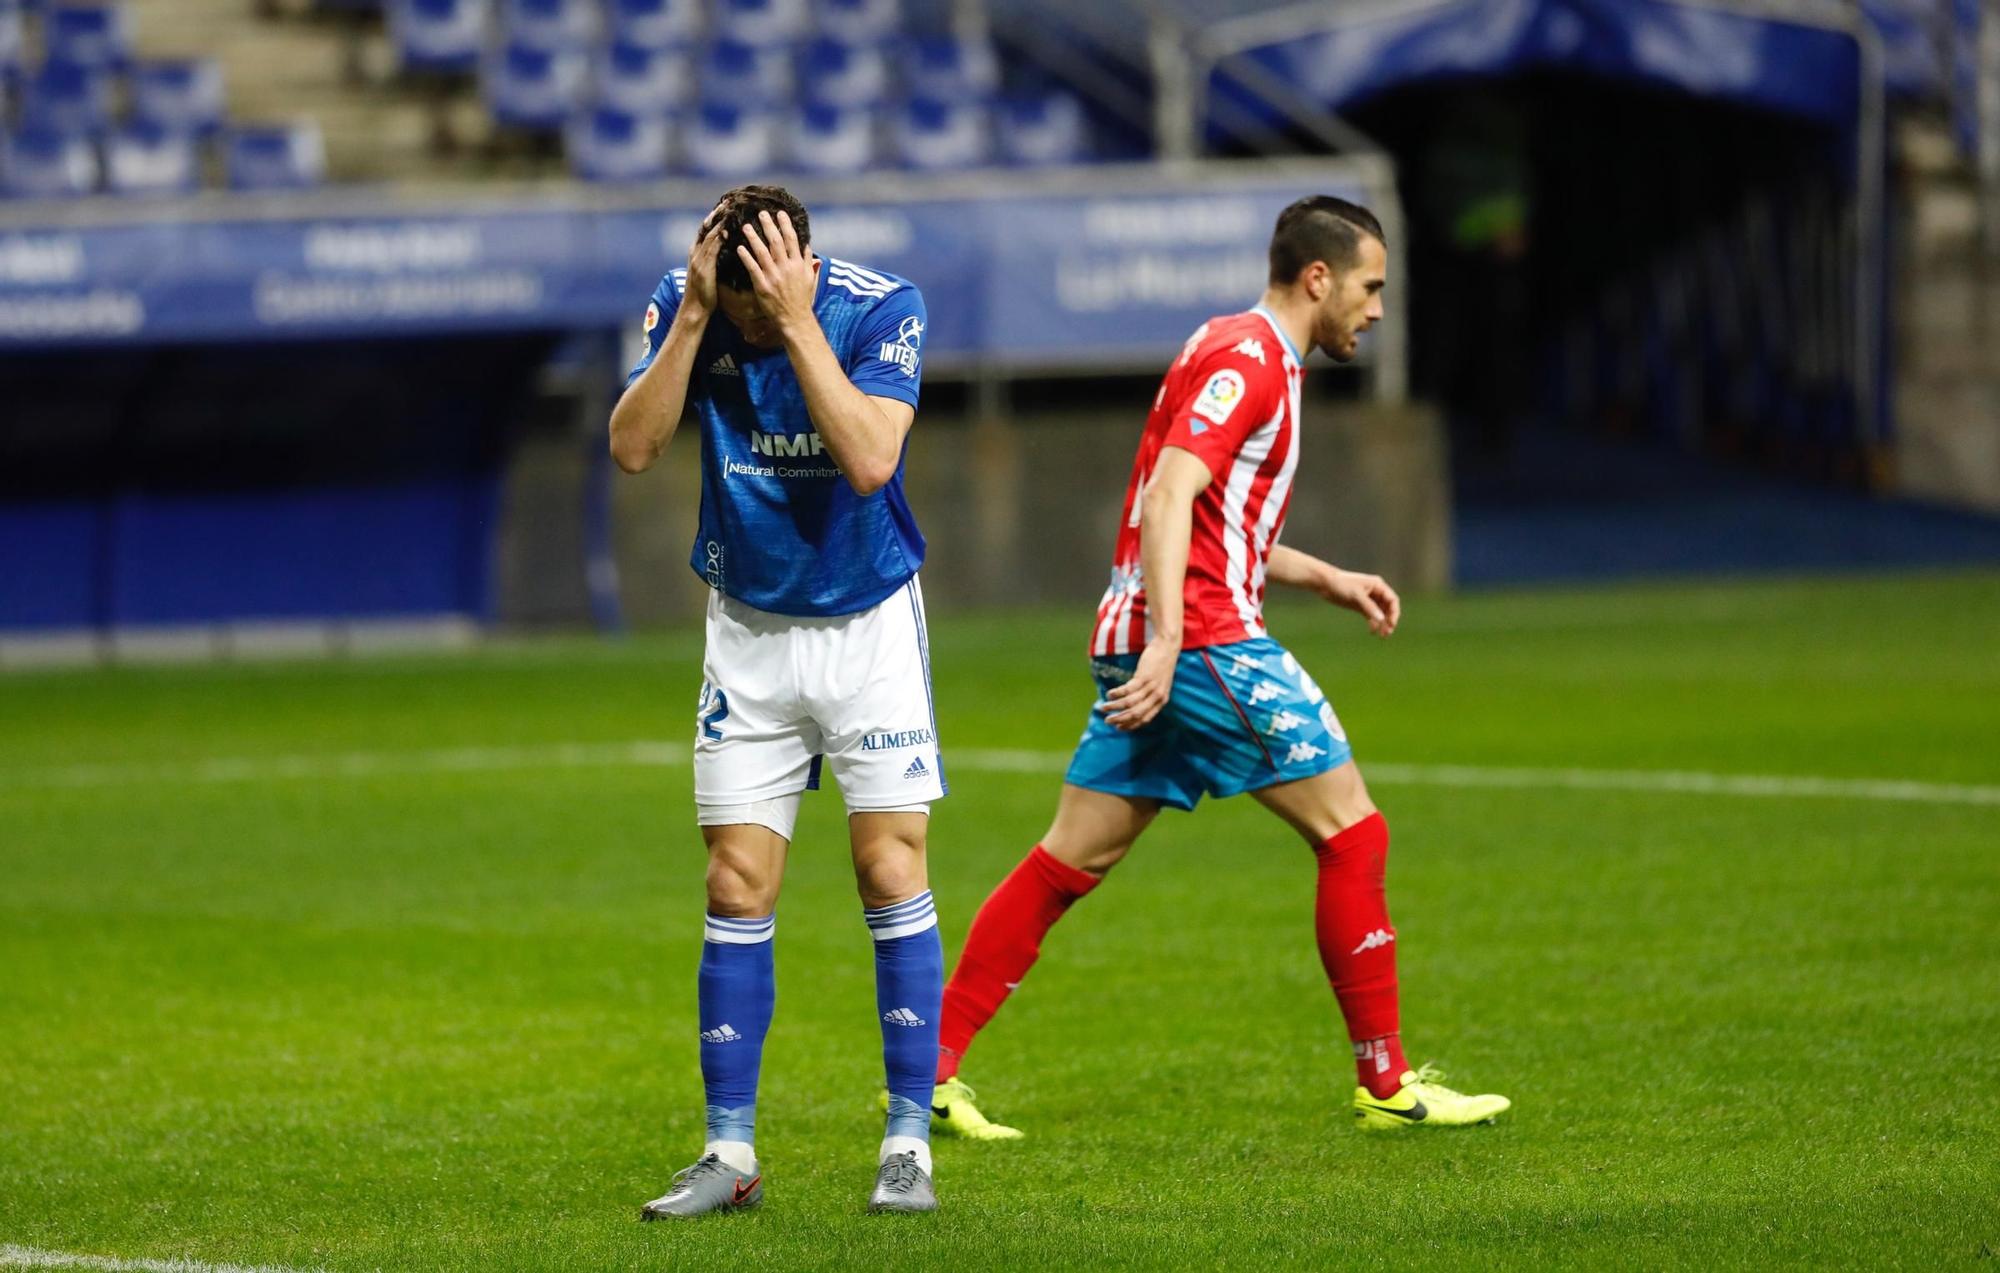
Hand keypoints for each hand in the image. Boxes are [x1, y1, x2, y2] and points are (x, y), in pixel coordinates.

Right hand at [682, 203, 724, 315]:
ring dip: (718, 222)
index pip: (705, 229)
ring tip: (728, 210)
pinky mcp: (703, 268)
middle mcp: (695, 252)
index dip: (714, 217)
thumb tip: (725, 249)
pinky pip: (711, 250)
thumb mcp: (708, 272)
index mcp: (696, 252)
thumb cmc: (705, 293)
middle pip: (706, 228)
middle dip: (716, 214)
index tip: (724, 206)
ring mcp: (698, 259)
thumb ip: (713, 259)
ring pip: (708, 236)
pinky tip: (726, 231)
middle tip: (727, 202)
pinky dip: (718, 239)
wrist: (695, 308)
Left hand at [734, 210, 819, 337]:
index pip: (792, 239)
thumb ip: (808, 261)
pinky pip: (753, 268)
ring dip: (754, 238)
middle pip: (776, 241)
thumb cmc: (802, 300)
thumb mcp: (810, 279)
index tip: (780, 214)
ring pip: (762, 252)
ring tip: (746, 226)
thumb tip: (807, 246)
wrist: (795, 319)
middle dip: (769, 226)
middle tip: (761, 213)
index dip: (785, 225)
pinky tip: (740, 248)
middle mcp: (786, 268)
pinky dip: (746, 257)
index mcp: (798, 264)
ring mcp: (774, 276)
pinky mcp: (763, 286)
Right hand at [1100, 635, 1179, 730]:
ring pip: (1129, 703)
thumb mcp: (1160, 684)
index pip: (1145, 719)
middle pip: (1136, 714)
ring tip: (1103, 708)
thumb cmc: (1161, 665)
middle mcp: (1157, 696)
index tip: (1119, 728)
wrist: (1167, 646)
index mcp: (1162, 701)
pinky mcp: (1144, 677)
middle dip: (1120, 719)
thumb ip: (1151, 696)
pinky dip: (1116, 694)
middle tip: (1108, 721)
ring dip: (1114, 707)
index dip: (1131, 725)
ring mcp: (1151, 687)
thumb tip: (1135, 705)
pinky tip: (1109, 694)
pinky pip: (1127, 690)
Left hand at [1319, 567, 1399, 637]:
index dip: (1394, 612)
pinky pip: (1371, 616)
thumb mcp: (1356, 595)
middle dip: (1389, 620)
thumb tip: (1382, 619)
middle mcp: (1375, 592)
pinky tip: (1372, 632)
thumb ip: (1369, 607)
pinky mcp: (1360, 605)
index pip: (1392, 600)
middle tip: (1387, 633)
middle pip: (1388, 608)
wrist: (1325, 584)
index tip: (1392, 624)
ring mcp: (1368, 599)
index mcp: (1378, 585)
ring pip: (1380, 613)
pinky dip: (1373, 624)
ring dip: (1382, 624)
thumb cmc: (1341, 584)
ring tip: (1383, 635)